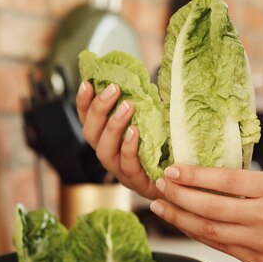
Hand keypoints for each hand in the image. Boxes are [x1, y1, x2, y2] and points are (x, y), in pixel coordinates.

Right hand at [76, 81, 160, 199]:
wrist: (179, 183)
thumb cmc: (163, 149)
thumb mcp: (150, 123)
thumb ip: (141, 106)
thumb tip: (138, 78)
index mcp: (106, 140)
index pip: (87, 120)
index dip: (83, 103)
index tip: (87, 83)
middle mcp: (108, 155)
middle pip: (90, 134)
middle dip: (98, 109)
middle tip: (113, 88)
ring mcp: (120, 171)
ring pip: (104, 150)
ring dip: (113, 126)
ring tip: (127, 106)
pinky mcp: (137, 182)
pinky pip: (127, 165)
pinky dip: (128, 147)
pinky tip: (135, 132)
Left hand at [149, 164, 262, 261]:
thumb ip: (253, 185)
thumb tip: (212, 179)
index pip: (223, 181)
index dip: (192, 175)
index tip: (172, 169)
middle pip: (209, 208)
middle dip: (178, 197)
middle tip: (159, 186)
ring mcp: (261, 244)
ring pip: (209, 231)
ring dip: (180, 219)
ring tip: (160, 207)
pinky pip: (221, 246)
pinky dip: (199, 235)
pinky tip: (184, 225)